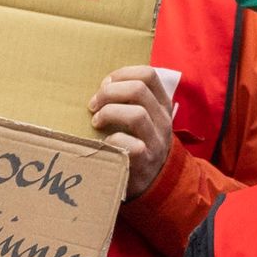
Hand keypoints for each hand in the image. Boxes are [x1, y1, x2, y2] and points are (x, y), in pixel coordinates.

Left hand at [88, 62, 178, 194]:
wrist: (154, 182)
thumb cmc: (139, 143)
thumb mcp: (144, 118)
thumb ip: (130, 100)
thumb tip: (102, 85)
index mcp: (162, 104)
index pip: (148, 74)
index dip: (122, 74)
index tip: (105, 84)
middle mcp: (163, 120)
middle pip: (139, 89)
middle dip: (109, 92)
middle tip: (93, 104)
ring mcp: (156, 141)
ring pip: (137, 114)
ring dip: (109, 113)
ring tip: (96, 121)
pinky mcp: (146, 161)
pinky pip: (130, 144)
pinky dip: (111, 141)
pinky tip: (103, 144)